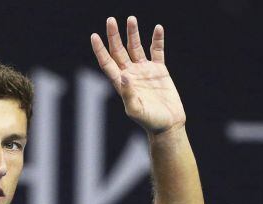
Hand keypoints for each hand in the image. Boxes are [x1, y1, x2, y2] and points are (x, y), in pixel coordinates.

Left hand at [90, 16, 185, 134]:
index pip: (107, 62)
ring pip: (136, 47)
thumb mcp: (135, 109)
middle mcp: (131, 74)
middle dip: (114, 36)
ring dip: (133, 33)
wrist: (168, 124)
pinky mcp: (159, 70)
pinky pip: (157, 51)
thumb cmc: (149, 121)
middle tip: (110, 20)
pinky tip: (157, 28)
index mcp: (121, 83)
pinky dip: (157, 40)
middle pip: (119, 51)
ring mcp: (145, 71)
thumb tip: (124, 75)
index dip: (100, 49)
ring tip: (131, 19)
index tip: (94, 36)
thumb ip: (127, 94)